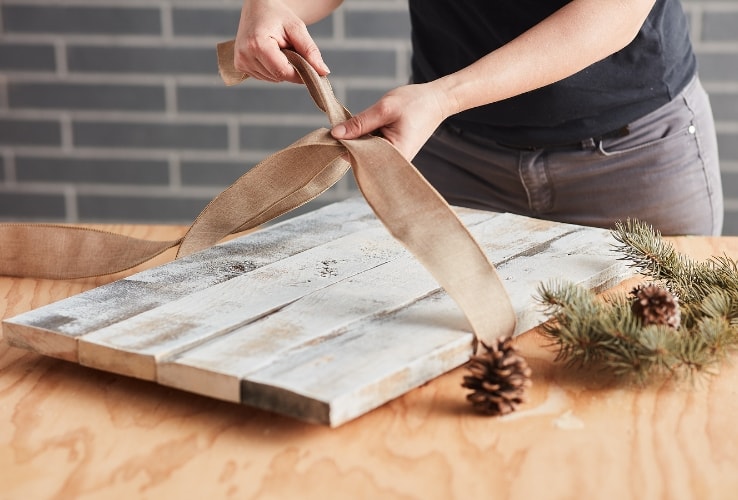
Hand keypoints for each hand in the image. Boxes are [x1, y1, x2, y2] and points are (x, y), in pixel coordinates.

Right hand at [234, 0, 329, 82]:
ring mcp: (241, 62)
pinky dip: (272, 69)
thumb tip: (323, 71)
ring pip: (272, 79)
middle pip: (278, 76)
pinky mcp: (240, 65)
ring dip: (281, 68)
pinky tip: (271, 55)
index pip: (283, 72)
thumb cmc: (277, 16)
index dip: (300, 74)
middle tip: (291, 50)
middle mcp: (245, 55)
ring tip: (279, 49)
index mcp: (257, 44)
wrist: (258, 8)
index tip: (311, 71)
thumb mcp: (297, 28)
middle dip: (290, 68)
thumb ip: (310, 51)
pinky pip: (264, 76)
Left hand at [331, 82, 452, 159]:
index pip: (360, 159)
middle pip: (362, 158)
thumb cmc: (415, 103)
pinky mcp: (393, 151)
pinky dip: (368, 137)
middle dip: (351, 142)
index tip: (333, 134)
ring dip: (360, 138)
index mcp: (395, 156)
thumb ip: (359, 123)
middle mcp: (394, 162)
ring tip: (365, 122)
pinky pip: (374, 147)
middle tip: (344, 124)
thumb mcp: (384, 109)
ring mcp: (394, 158)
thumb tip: (336, 134)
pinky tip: (371, 125)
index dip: (344, 147)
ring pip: (366, 152)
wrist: (437, 100)